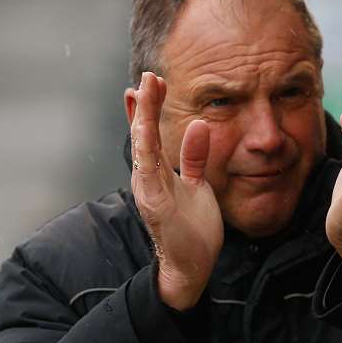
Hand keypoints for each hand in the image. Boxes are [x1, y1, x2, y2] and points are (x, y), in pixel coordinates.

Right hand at [130, 72, 223, 310]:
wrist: (191, 266)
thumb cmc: (192, 227)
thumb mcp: (197, 184)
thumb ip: (195, 157)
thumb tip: (199, 124)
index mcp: (156, 172)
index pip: (150, 133)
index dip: (147, 107)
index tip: (151, 80)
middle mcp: (147, 178)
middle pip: (142, 134)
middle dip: (144, 104)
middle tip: (148, 76)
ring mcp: (148, 190)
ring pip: (142, 147)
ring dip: (141, 119)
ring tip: (143, 92)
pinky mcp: (156, 204)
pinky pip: (149, 172)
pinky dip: (146, 149)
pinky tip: (145, 129)